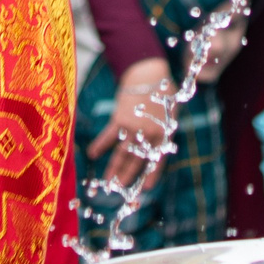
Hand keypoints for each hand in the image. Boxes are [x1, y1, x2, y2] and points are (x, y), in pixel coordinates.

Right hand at [86, 58, 173, 187]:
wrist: (148, 74)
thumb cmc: (162, 92)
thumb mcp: (171, 113)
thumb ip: (164, 131)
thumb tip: (160, 147)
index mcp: (163, 135)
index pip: (157, 161)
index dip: (151, 175)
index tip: (144, 189)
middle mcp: (148, 135)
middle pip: (137, 160)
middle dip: (128, 177)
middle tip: (120, 190)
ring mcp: (133, 128)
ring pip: (122, 153)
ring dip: (114, 168)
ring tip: (108, 183)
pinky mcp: (119, 119)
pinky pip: (108, 136)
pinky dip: (100, 145)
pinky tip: (92, 154)